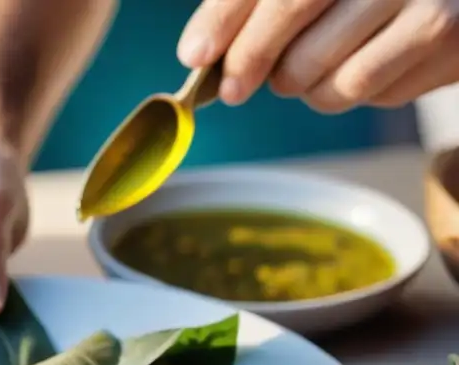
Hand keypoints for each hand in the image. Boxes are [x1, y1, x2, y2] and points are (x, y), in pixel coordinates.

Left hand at [178, 0, 458, 112]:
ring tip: (308, 69)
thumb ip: (257, 5)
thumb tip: (198, 51)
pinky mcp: (445, 38)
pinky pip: (370, 90)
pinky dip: (348, 92)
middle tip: (234, 88)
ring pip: (329, 68)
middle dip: (251, 58)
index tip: (195, 55)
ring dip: (302, 86)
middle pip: (292, 8)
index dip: (225, 17)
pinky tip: (359, 66)